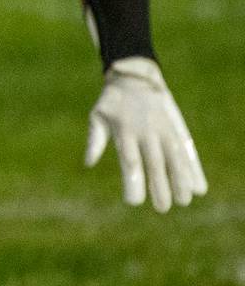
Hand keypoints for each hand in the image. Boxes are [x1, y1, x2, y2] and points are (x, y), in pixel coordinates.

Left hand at [85, 56, 206, 211]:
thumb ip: (94, 140)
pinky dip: (192, 168)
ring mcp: (163, 129)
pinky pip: (185, 150)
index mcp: (124, 130)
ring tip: (184, 201)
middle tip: (162, 208)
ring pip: (174, 157)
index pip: (130, 160)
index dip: (133, 181)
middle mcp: (146, 130)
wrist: (135, 77)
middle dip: (159, 186)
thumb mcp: (98, 116)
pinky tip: (198, 186)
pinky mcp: (175, 128)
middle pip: (154, 162)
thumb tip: (88, 163)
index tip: (134, 202)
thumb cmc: (111, 103)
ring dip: (180, 179)